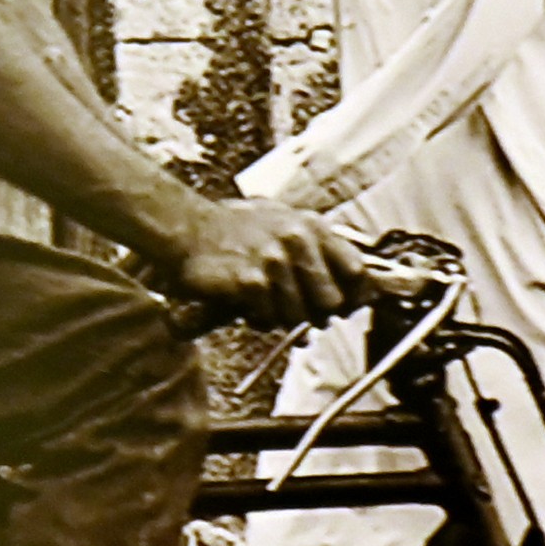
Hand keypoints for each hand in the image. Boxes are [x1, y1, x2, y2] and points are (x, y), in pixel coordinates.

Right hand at [166, 199, 369, 331]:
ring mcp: (275, 260)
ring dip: (282, 318)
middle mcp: (298, 240)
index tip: (342, 308)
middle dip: (315, 314)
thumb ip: (320, 251)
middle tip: (297, 313)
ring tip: (265, 306)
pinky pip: (270, 318)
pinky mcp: (252, 280)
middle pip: (331, 301)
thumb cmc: (238, 231)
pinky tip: (249, 308)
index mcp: (312, 226)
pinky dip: (260, 319)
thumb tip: (356, 291)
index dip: (352, 295)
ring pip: (299, 315)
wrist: (188, 229)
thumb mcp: (285, 226)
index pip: (356, 271)